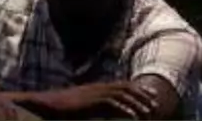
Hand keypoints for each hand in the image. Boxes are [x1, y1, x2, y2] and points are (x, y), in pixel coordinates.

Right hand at [31, 82, 162, 118]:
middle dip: (142, 95)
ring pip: (121, 95)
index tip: (151, 94)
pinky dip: (124, 109)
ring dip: (137, 103)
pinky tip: (133, 117)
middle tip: (155, 103)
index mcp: (97, 88)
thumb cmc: (60, 108)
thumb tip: (103, 111)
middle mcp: (97, 88)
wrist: (45, 105)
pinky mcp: (90, 104)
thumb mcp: (81, 107)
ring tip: (148, 112)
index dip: (138, 89)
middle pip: (125, 87)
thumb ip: (94, 107)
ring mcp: (94, 94)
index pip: (122, 85)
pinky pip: (111, 104)